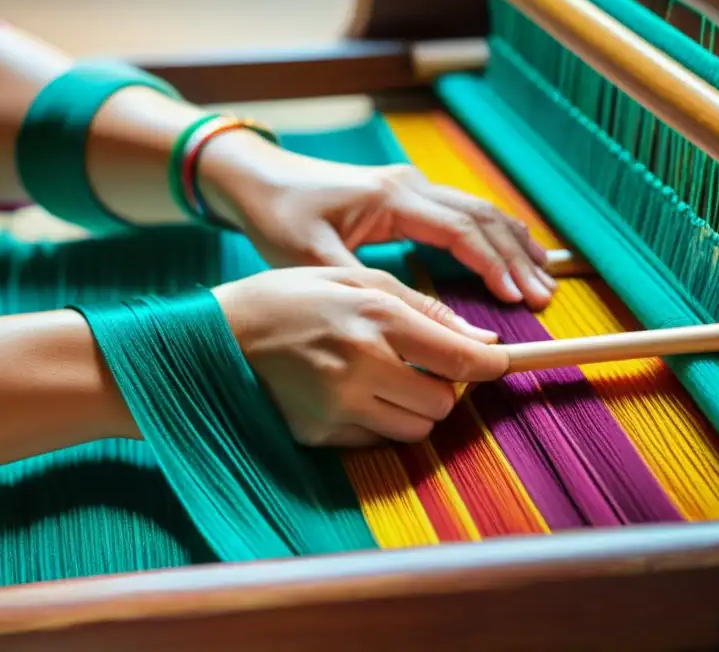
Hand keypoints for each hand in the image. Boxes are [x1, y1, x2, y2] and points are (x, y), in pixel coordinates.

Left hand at [201, 138, 554, 309]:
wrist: (255, 180)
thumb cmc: (278, 216)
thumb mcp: (314, 260)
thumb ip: (374, 290)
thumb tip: (428, 325)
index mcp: (392, 197)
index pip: (462, 230)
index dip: (495, 265)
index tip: (520, 298)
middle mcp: (408, 185)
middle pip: (482, 217)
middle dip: (517, 256)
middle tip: (545, 297)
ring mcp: (409, 186)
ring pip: (477, 211)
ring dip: (511, 243)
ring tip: (543, 279)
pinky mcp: (403, 195)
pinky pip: (461, 213)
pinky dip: (491, 236)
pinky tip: (508, 256)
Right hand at [212, 266, 507, 447]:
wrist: (217, 334)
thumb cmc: (291, 297)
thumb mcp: (355, 278)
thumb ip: (423, 308)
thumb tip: (482, 341)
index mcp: (374, 316)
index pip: (457, 358)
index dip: (490, 366)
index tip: (501, 364)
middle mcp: (361, 364)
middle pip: (442, 404)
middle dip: (441, 388)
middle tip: (418, 365)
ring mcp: (338, 405)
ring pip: (415, 430)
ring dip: (412, 409)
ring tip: (383, 378)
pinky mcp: (319, 433)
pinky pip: (375, 441)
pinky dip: (376, 422)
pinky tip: (348, 393)